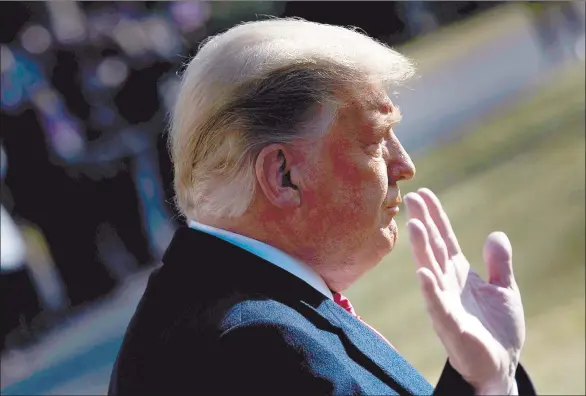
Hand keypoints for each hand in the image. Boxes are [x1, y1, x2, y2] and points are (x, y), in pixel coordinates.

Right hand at [403, 188, 525, 394]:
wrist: (501, 366)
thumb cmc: (499, 330)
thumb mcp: (505, 289)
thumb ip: (499, 263)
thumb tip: (495, 234)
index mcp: (460, 273)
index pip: (444, 239)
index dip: (435, 216)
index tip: (424, 194)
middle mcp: (447, 283)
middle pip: (432, 248)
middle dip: (422, 224)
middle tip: (411, 199)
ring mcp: (445, 303)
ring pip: (430, 270)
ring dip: (421, 249)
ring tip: (414, 226)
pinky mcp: (450, 325)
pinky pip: (437, 305)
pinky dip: (430, 289)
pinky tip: (423, 272)